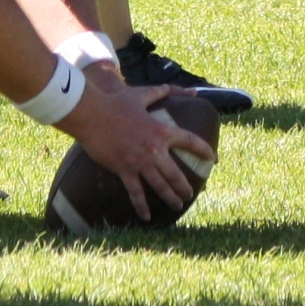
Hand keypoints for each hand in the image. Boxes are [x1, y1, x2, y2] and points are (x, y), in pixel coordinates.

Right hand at [59, 82, 215, 220]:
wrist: (90, 113)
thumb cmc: (114, 102)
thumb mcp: (140, 95)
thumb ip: (161, 92)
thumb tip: (186, 89)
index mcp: (161, 130)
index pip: (190, 142)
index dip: (204, 151)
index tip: (213, 159)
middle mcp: (154, 149)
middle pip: (177, 174)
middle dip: (185, 187)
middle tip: (189, 195)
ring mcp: (140, 161)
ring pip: (161, 186)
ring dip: (171, 198)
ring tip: (177, 206)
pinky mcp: (124, 169)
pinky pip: (136, 192)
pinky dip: (142, 206)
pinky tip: (146, 216)